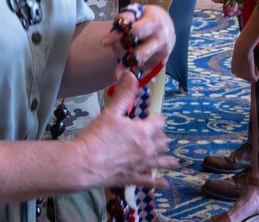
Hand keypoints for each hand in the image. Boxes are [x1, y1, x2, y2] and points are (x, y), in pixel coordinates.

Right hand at [78, 72, 178, 188]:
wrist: (83, 164)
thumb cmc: (96, 136)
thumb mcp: (110, 112)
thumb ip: (124, 94)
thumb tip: (131, 74)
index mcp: (143, 132)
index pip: (158, 123)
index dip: (158, 119)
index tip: (158, 119)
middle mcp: (146, 149)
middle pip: (160, 142)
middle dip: (162, 138)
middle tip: (164, 138)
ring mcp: (140, 166)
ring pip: (159, 162)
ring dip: (167, 161)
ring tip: (175, 162)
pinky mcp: (132, 178)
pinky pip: (149, 181)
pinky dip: (158, 182)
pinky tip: (165, 184)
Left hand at [101, 5, 174, 75]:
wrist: (168, 26)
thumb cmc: (150, 17)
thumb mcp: (139, 10)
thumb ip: (127, 15)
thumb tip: (119, 22)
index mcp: (155, 23)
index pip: (135, 32)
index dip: (118, 36)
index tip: (104, 42)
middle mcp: (161, 40)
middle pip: (138, 53)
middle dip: (123, 54)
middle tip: (114, 51)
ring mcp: (162, 53)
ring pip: (139, 63)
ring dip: (126, 61)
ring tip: (121, 57)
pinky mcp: (161, 63)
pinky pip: (142, 67)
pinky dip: (133, 64)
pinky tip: (131, 57)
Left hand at [230, 32, 257, 81]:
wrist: (243, 48)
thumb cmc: (242, 49)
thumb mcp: (240, 57)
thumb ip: (242, 63)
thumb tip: (246, 65)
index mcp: (233, 70)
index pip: (242, 74)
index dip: (247, 69)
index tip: (248, 62)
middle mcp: (236, 74)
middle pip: (247, 77)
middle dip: (250, 71)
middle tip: (251, 63)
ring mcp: (242, 76)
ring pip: (251, 78)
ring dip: (254, 71)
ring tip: (253, 63)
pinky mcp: (249, 76)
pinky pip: (256, 79)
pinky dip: (258, 73)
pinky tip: (256, 66)